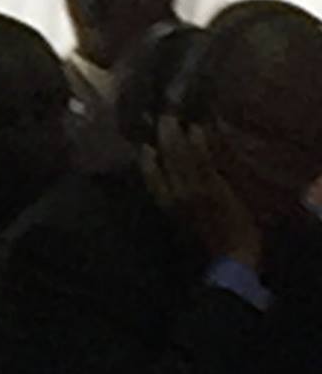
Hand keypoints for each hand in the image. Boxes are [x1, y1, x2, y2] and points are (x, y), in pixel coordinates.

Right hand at [144, 115, 261, 269]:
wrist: (230, 257)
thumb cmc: (210, 246)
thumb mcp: (187, 227)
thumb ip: (179, 208)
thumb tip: (173, 191)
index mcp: (167, 207)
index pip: (151, 179)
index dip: (146, 162)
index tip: (144, 146)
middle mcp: (175, 196)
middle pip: (164, 162)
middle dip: (161, 139)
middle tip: (161, 116)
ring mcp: (193, 190)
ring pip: (179, 158)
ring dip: (175, 135)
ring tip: (172, 116)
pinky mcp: (211, 187)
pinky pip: (201, 161)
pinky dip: (198, 144)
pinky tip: (196, 128)